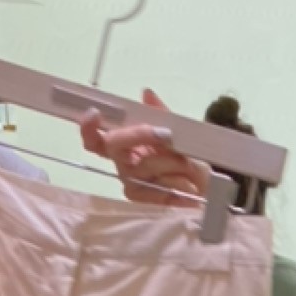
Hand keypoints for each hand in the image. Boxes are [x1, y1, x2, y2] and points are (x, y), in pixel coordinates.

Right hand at [80, 88, 208, 206]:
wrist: (207, 187)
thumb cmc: (188, 158)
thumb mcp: (180, 132)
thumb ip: (163, 114)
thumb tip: (147, 93)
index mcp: (125, 143)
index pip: (96, 138)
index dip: (88, 127)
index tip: (94, 113)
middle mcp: (122, 162)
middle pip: (114, 146)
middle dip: (139, 135)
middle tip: (167, 134)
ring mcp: (131, 183)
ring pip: (143, 166)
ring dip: (172, 162)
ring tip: (189, 165)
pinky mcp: (145, 201)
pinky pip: (155, 190)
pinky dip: (176, 185)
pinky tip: (189, 185)